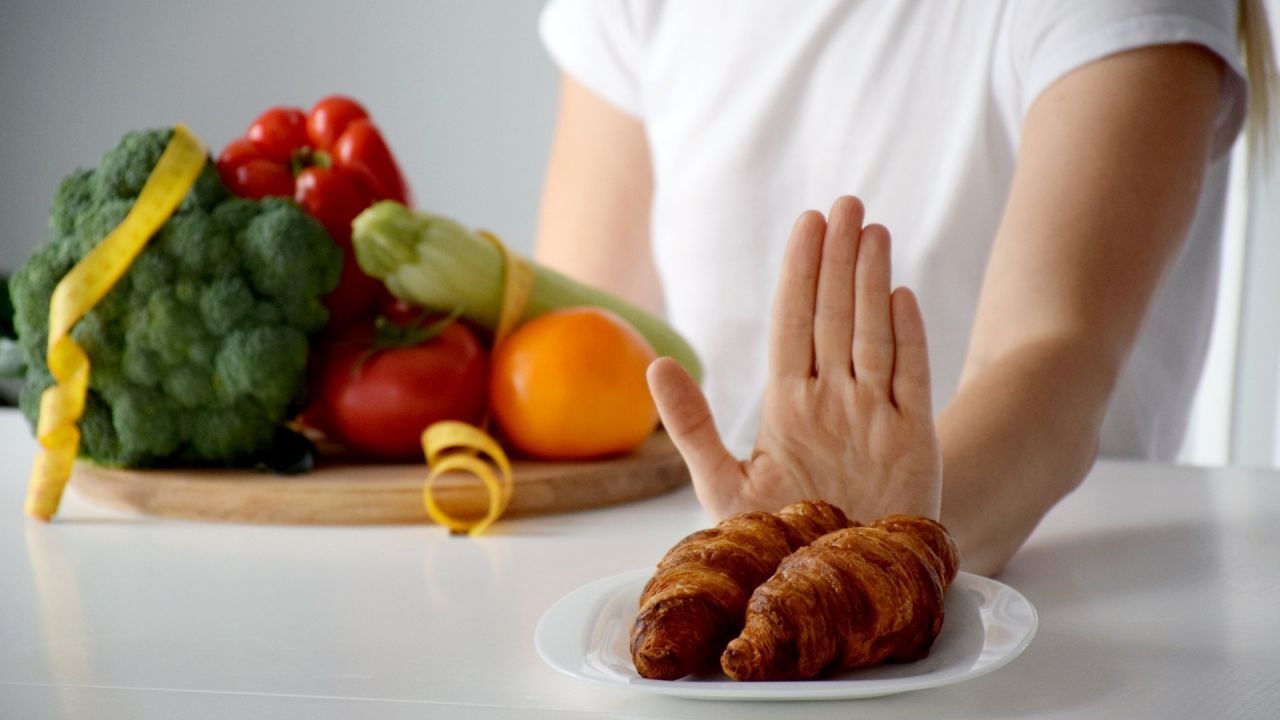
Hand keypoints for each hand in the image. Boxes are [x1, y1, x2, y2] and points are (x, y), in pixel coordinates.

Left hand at [648, 196, 941, 521]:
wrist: (840, 583)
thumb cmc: (782, 537)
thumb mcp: (724, 485)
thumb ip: (692, 427)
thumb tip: (657, 365)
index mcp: (788, 404)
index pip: (792, 324)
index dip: (799, 273)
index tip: (806, 224)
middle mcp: (832, 399)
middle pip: (835, 316)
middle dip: (837, 260)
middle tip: (844, 203)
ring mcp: (874, 415)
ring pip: (872, 334)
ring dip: (870, 282)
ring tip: (871, 230)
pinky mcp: (912, 440)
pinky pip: (910, 379)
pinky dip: (907, 340)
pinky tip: (899, 296)